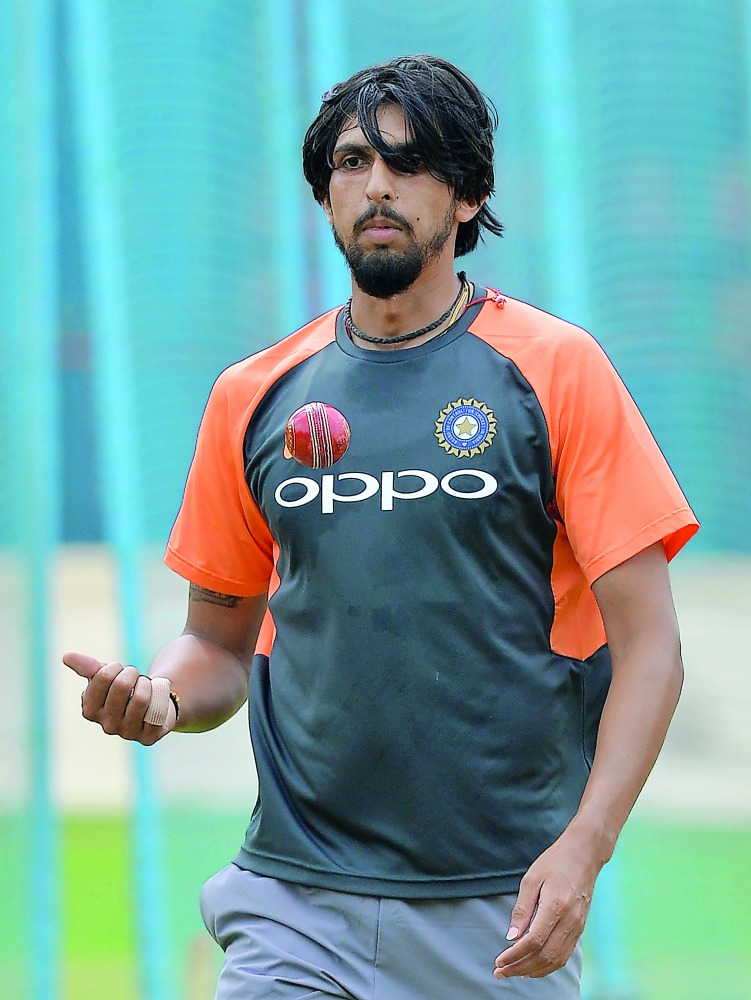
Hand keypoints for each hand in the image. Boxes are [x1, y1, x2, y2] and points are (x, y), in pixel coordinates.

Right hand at [63, 651, 174, 745]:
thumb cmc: (124, 689)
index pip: (103, 676)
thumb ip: (87, 667)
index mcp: (90, 710)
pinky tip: (155, 699)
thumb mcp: (106, 676)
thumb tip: (66, 656)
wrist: (151, 704)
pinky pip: (157, 709)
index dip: (116, 667)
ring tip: (144, 685)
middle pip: (122, 685)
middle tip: (134, 676)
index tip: (119, 670)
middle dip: (132, 673)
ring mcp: (127, 733)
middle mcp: (107, 725)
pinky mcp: (148, 737)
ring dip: (146, 683)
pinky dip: (159, 696)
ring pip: (141, 698)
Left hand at [493, 823, 603, 978]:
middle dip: (520, 967)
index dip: (515, 955)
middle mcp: (570, 920)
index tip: (499, 962)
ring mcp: (578, 926)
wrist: (584, 855)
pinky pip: (564, 954)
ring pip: (556, 960)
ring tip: (514, 971)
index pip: (534, 941)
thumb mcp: (531, 879)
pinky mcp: (580, 928)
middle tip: (501, 971)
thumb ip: (521, 909)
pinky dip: (548, 965)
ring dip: (534, 971)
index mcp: (556, 906)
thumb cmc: (555, 862)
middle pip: (544, 956)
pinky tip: (534, 966)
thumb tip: (511, 937)